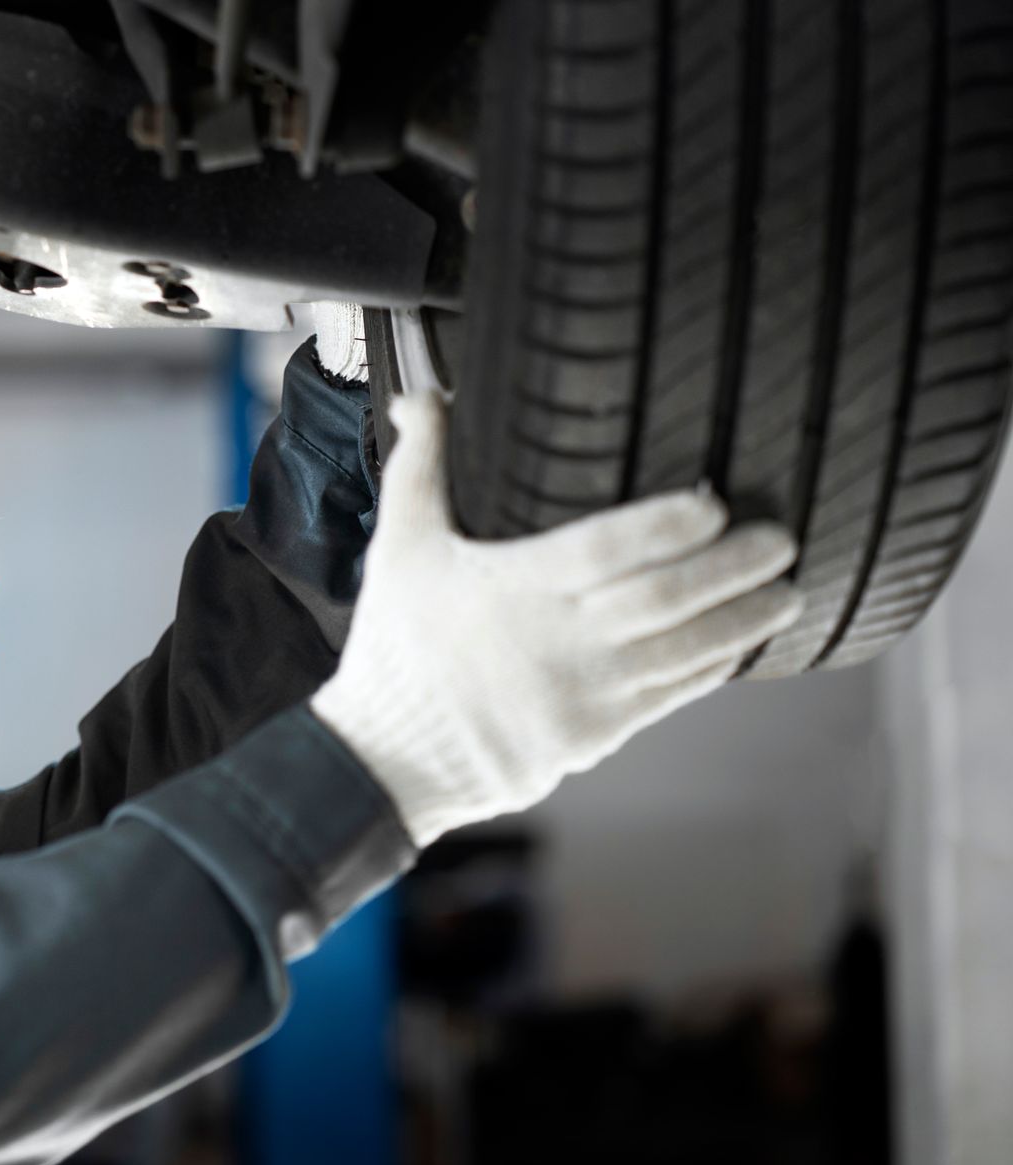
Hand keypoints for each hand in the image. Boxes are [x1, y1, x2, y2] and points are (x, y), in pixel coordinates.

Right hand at [311, 392, 802, 846]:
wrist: (389, 756)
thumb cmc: (396, 645)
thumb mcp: (398, 549)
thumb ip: (419, 467)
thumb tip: (425, 397)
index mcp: (508, 588)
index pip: (603, 550)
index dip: (666, 526)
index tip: (713, 504)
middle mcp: (553, 642)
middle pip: (664, 599)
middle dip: (734, 569)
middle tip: (779, 539)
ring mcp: (580, 695)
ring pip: (683, 652)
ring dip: (744, 620)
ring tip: (786, 592)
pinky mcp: (593, 735)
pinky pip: (669, 697)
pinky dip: (713, 667)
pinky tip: (740, 642)